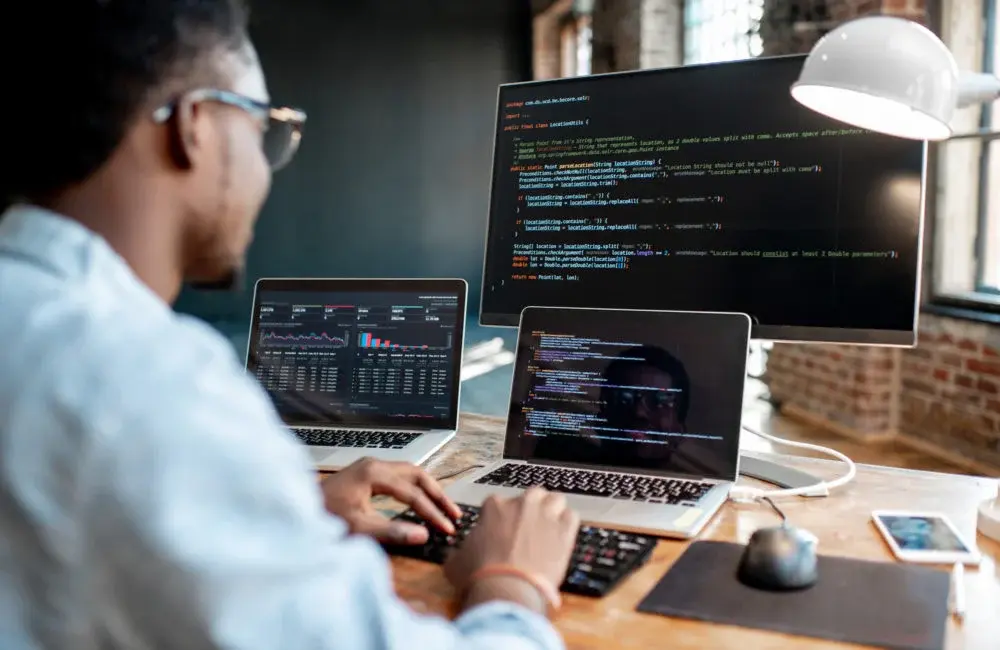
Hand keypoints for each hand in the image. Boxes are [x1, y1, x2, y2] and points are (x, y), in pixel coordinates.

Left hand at [321, 458, 461, 544]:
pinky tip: (420, 501)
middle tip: (454, 514)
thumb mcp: (358, 528)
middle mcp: (374, 464)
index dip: (432, 512)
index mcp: (373, 473)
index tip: (446, 528)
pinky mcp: (365, 474)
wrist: (295, 509)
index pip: (413, 493)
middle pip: (417, 474)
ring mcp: (369, 467)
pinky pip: (399, 477)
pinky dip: (414, 488)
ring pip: (409, 473)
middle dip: (438, 495)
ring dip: (428, 490)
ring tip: (443, 508)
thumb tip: (423, 535)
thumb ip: (392, 531)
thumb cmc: (322, 516)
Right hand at [444, 487, 579, 593]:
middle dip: (530, 508)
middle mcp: (522, 504)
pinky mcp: (565, 530)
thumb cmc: (479, 575)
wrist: (506, 589)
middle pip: (531, 495)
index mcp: (494, 506)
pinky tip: (562, 538)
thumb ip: (460, 550)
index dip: (502, 518)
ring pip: (555, 500)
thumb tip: (457, 554)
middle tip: (528, 529)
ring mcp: (545, 514)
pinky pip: (572, 516)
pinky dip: (567, 525)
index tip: (502, 533)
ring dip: (552, 511)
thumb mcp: (456, 561)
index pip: (500, 503)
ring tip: (549, 529)